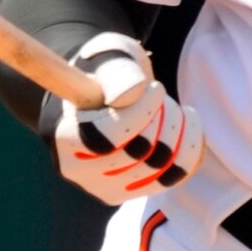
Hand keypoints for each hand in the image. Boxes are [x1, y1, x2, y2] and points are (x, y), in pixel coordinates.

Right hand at [49, 34, 203, 200]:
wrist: (104, 96)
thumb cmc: (104, 72)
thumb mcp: (109, 57)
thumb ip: (117, 72)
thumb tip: (129, 95)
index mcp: (62, 134)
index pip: (107, 137)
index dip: (141, 112)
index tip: (156, 88)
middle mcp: (77, 170)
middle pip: (139, 152)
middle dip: (161, 116)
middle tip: (158, 94)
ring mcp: (103, 187)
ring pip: (160, 165)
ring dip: (175, 129)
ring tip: (169, 107)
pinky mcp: (128, 193)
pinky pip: (174, 176)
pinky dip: (189, 146)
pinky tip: (185, 124)